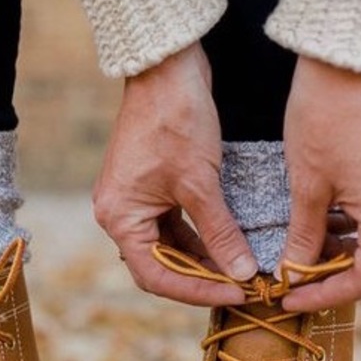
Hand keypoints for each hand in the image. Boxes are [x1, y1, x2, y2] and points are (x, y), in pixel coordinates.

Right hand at [92, 43, 257, 305]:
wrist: (167, 66)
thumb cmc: (176, 119)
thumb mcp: (201, 183)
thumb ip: (220, 233)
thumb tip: (242, 273)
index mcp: (120, 219)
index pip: (157, 276)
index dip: (198, 291)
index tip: (235, 294)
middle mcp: (118, 216)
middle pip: (159, 267)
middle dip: (199, 280)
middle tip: (239, 288)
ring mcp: (131, 203)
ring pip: (168, 249)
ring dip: (201, 261)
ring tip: (238, 271)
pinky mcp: (147, 190)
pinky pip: (172, 228)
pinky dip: (197, 240)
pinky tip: (225, 247)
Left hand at [280, 56, 360, 312]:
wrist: (344, 68)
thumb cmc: (322, 124)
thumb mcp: (306, 191)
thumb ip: (303, 241)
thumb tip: (291, 278)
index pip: (359, 281)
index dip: (321, 297)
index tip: (287, 300)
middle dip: (332, 284)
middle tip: (292, 287)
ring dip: (341, 262)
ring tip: (299, 263)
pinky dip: (352, 239)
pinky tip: (318, 237)